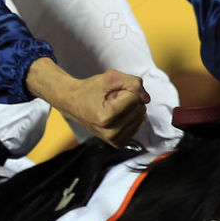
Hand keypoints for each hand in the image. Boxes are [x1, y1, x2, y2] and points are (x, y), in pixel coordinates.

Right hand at [27, 58, 149, 145]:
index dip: (125, 90)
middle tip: (110, 100)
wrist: (72, 103)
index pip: (135, 98)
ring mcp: (115, 140)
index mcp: (106, 118)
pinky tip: (115, 115)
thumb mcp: (110, 77)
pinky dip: (130, 117)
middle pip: (139, 108)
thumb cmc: (90, 90)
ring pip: (141, 116)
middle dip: (128, 99)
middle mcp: (111, 133)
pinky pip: (138, 124)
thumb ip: (133, 83)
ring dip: (129, 108)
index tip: (110, 93)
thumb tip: (146, 98)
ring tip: (112, 107)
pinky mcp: (119, 143)